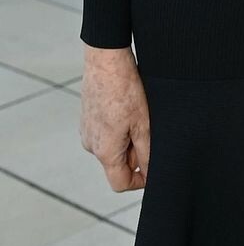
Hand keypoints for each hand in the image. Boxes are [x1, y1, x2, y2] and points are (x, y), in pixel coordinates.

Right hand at [80, 45, 150, 191]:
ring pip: (113, 147)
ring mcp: (87, 131)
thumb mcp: (143, 124)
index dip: (141, 180)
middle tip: (149, 129)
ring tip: (139, 116)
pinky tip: (128, 108)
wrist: (106, 61)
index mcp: (104, 151)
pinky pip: (106, 133)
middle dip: (137, 154)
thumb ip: (146, 153)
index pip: (120, 183)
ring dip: (129, 139)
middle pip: (118, 164)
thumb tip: (150, 173)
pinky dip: (120, 127)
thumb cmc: (124, 90)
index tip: (155, 167)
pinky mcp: (88, 119)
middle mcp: (91, 145)